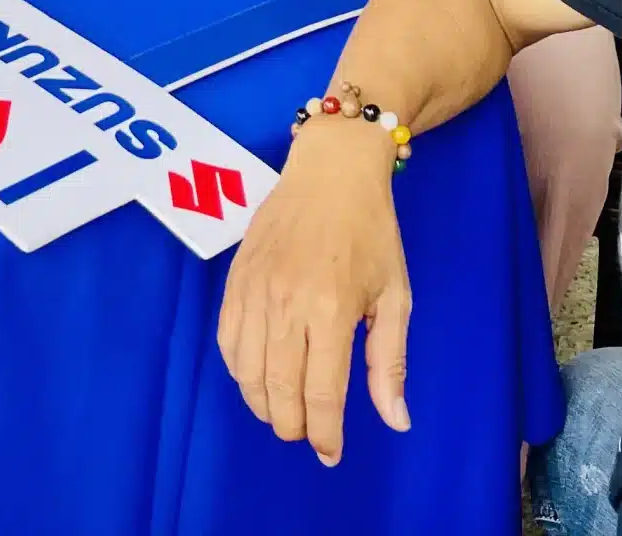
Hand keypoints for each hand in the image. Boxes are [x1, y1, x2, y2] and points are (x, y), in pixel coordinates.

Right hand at [218, 115, 413, 463]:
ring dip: (263, 404)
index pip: (322, 394)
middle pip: (279, 389)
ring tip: (284, 412)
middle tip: (308, 434)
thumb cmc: (371, 232)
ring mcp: (255, 291)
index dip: (325, 434)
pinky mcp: (235, 279)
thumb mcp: (395, 295)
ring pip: (246, 371)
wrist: (331, 170)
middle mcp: (287, 304)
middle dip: (293, 425)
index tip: (331, 453)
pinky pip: (226, 341)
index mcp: (331, 309)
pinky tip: (257, 377)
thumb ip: (389, 361)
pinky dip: (238, 370)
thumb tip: (395, 421)